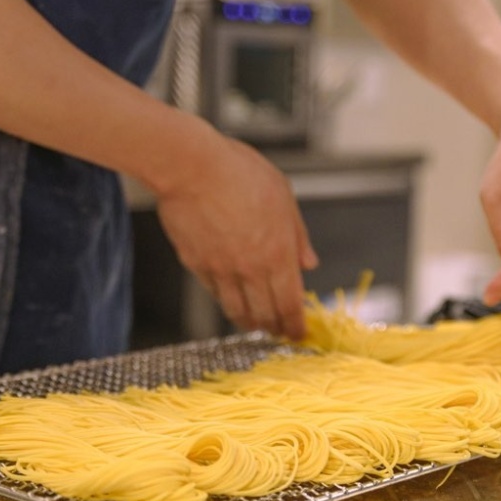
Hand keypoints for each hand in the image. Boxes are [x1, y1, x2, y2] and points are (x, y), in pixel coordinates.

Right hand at [154, 134, 317, 340]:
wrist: (191, 167)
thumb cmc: (238, 172)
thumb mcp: (283, 196)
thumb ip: (297, 235)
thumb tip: (308, 262)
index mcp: (277, 253)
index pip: (290, 304)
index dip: (295, 324)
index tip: (299, 332)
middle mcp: (250, 269)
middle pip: (265, 314)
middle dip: (274, 328)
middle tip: (278, 331)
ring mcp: (220, 269)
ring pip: (236, 310)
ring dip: (249, 321)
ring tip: (254, 323)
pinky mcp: (195, 263)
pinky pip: (213, 292)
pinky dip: (225, 300)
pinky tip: (229, 298)